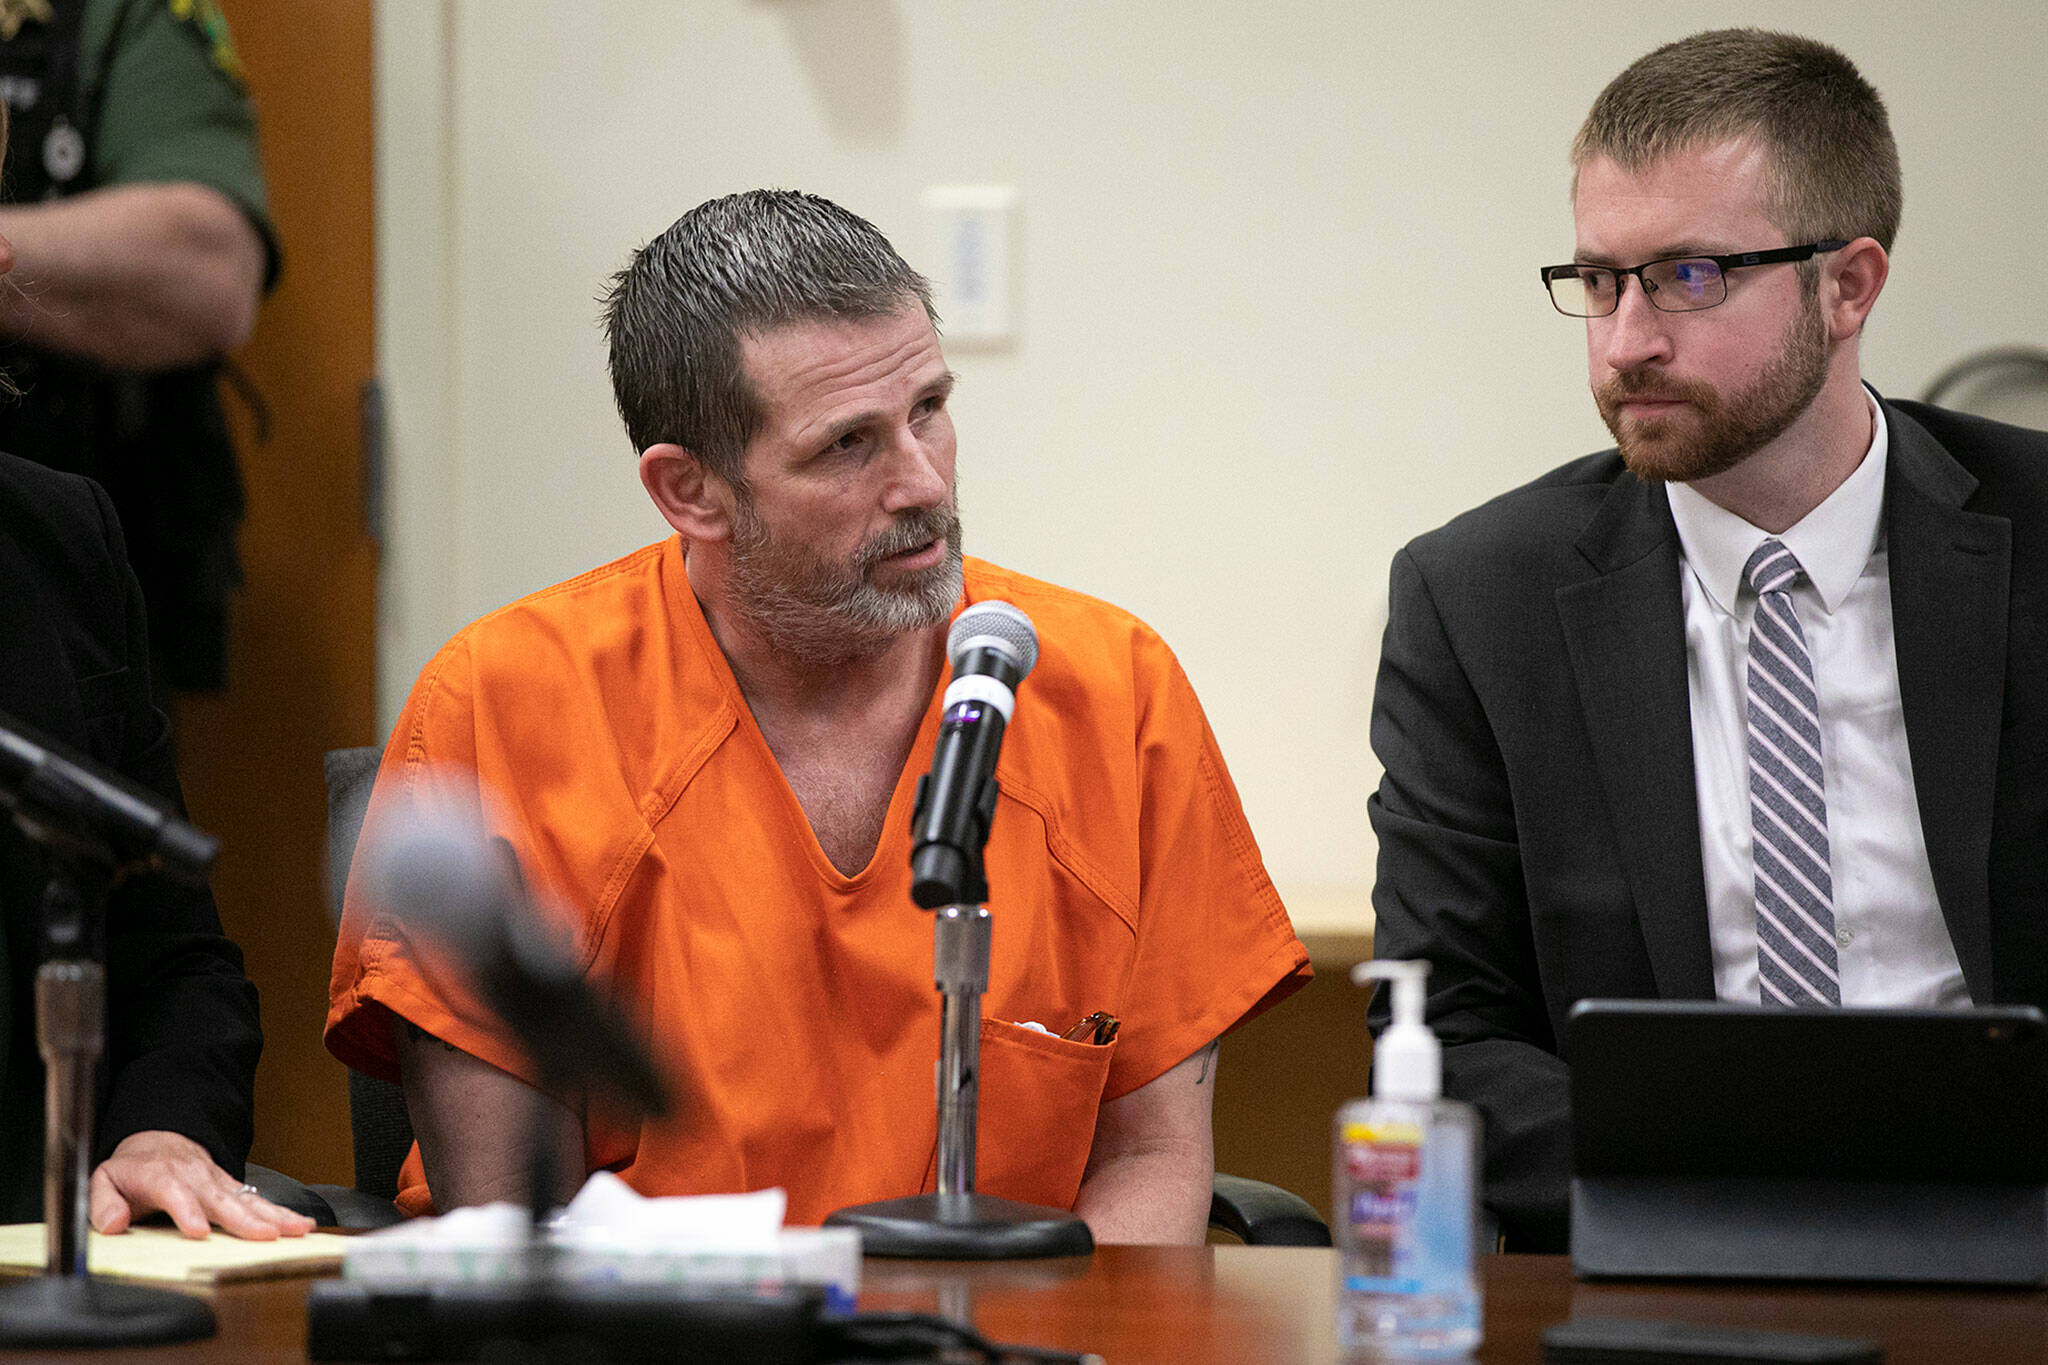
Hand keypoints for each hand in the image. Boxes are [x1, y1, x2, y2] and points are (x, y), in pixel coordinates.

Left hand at [89, 1131, 316, 1239]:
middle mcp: (197, 1177)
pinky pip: (259, 1200)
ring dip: (275, 1214)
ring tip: (297, 1229)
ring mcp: (219, 1182)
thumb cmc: (132, 1170)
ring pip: (248, 1199)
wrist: (159, 1143)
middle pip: (223, 1199)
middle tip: (266, 1235)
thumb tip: (113, 1224)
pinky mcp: (234, 1188)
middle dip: (245, 1218)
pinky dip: (282, 1212)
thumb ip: (103, 1203)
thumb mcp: (103, 1181)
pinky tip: (301, 1225)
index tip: (199, 1231)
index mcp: (162, 1176)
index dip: (188, 1211)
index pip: (176, 1193)